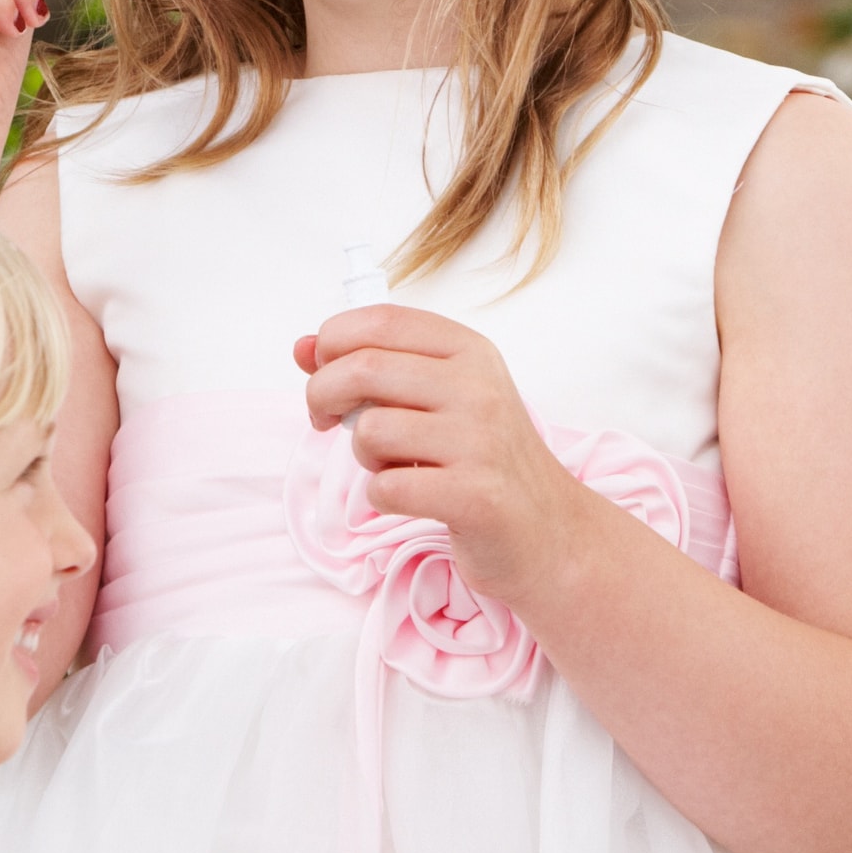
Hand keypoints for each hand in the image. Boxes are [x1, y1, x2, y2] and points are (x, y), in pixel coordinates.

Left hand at [295, 306, 591, 599]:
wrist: (549, 531)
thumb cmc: (484, 461)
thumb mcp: (440, 398)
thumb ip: (374, 367)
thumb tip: (302, 347)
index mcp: (469, 352)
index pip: (380, 320)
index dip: (331, 341)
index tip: (320, 370)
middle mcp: (478, 388)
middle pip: (362, 368)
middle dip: (321, 396)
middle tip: (324, 421)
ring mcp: (479, 441)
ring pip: (370, 430)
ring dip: (364, 456)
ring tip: (395, 465)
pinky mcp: (474, 496)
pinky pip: (387, 488)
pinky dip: (383, 497)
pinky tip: (412, 497)